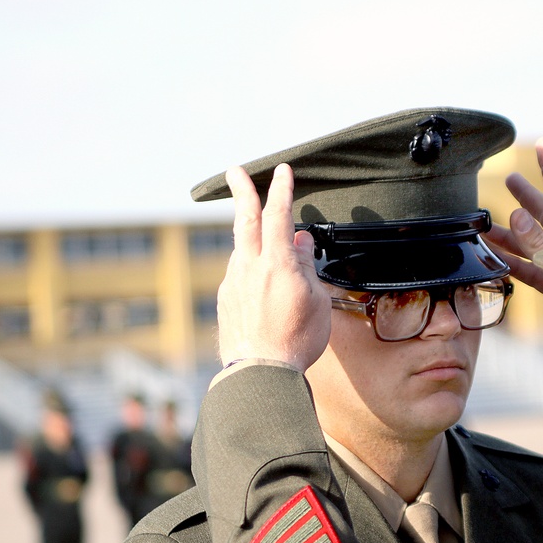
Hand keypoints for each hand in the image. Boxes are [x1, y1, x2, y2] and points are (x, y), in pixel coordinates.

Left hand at [215, 164, 330, 373]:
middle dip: (241, 190)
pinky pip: (240, 271)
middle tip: (235, 171)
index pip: (278, 215)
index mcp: (276, 264)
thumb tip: (301, 242)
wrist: (260, 372)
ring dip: (251, 233)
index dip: (281, 190)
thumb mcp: (316, 300)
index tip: (282, 171)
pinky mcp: (226, 299)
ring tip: (263, 236)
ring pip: (242, 246)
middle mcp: (249, 267)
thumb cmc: (296, 340)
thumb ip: (305, 266)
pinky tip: (260, 275)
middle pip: (245, 219)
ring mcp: (234, 282)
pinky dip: (250, 263)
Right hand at [486, 138, 542, 367]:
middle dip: (527, 197)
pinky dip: (516, 264)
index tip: (542, 144)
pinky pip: (533, 270)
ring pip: (535, 243)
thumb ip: (538, 242)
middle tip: (509, 180)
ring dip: (513, 234)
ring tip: (489, 224)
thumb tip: (515, 215)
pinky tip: (498, 259)